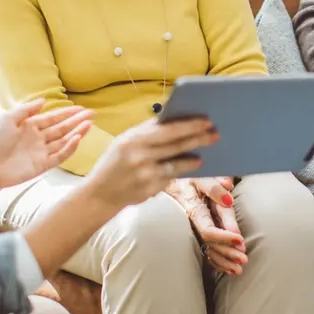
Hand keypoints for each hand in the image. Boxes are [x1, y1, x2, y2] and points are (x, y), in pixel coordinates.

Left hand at [0, 101, 92, 200]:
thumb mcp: (9, 118)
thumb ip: (27, 109)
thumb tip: (44, 100)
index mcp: (31, 126)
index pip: (54, 118)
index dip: (68, 113)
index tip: (82, 108)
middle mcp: (38, 139)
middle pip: (62, 128)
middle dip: (77, 121)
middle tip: (92, 114)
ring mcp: (41, 152)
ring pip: (64, 141)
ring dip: (77, 133)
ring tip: (90, 125)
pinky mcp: (42, 166)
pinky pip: (60, 156)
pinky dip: (69, 148)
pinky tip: (77, 139)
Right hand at [85, 117, 217, 209]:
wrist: (99, 194)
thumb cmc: (114, 163)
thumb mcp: (124, 142)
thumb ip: (146, 132)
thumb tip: (173, 119)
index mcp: (132, 139)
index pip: (167, 129)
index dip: (188, 125)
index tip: (205, 120)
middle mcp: (139, 156)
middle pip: (176, 145)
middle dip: (198, 138)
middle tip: (215, 133)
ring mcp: (145, 174)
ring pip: (177, 164)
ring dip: (193, 158)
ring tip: (204, 153)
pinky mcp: (149, 189)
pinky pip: (171, 177)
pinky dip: (181, 170)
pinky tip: (191, 165)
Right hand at [167, 178, 246, 275]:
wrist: (175, 184)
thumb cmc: (192, 180)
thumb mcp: (202, 178)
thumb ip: (215, 187)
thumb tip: (229, 198)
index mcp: (194, 209)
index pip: (208, 229)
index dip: (224, 236)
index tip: (239, 240)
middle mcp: (193, 223)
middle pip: (210, 242)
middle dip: (227, 252)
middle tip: (243, 259)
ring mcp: (194, 231)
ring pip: (207, 249)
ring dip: (224, 260)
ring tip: (239, 269)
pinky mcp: (197, 235)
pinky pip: (206, 251)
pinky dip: (218, 262)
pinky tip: (229, 269)